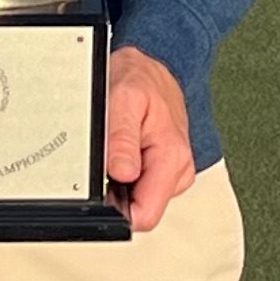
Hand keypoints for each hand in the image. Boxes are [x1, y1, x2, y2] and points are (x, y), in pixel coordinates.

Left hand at [102, 48, 198, 230]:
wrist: (151, 66)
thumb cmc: (140, 78)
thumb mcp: (123, 99)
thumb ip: (121, 139)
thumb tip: (122, 174)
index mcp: (172, 156)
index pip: (146, 214)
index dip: (117, 211)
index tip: (99, 191)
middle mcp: (180, 169)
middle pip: (141, 209)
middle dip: (116, 193)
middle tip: (106, 158)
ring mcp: (174, 171)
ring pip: (139, 199)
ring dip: (120, 182)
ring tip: (116, 147)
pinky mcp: (166, 169)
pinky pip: (140, 186)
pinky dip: (126, 172)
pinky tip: (123, 149)